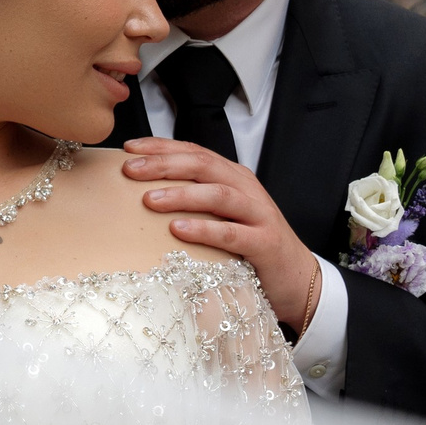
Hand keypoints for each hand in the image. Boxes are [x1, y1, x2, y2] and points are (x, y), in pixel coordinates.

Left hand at [123, 138, 317, 331]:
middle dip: (164, 164)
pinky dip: (205, 229)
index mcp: (233, 178)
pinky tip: (179, 230)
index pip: (194, 152)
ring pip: (218, 194)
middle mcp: (246, 189)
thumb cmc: (251, 245)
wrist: (297, 277)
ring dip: (181, 195)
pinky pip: (232, 233)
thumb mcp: (221, 216)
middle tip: (130, 169)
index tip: (128, 148)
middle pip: (203, 165)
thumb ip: (194, 201)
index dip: (162, 147)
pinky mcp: (265, 243)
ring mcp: (258, 214)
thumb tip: (142, 195)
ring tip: (149, 200)